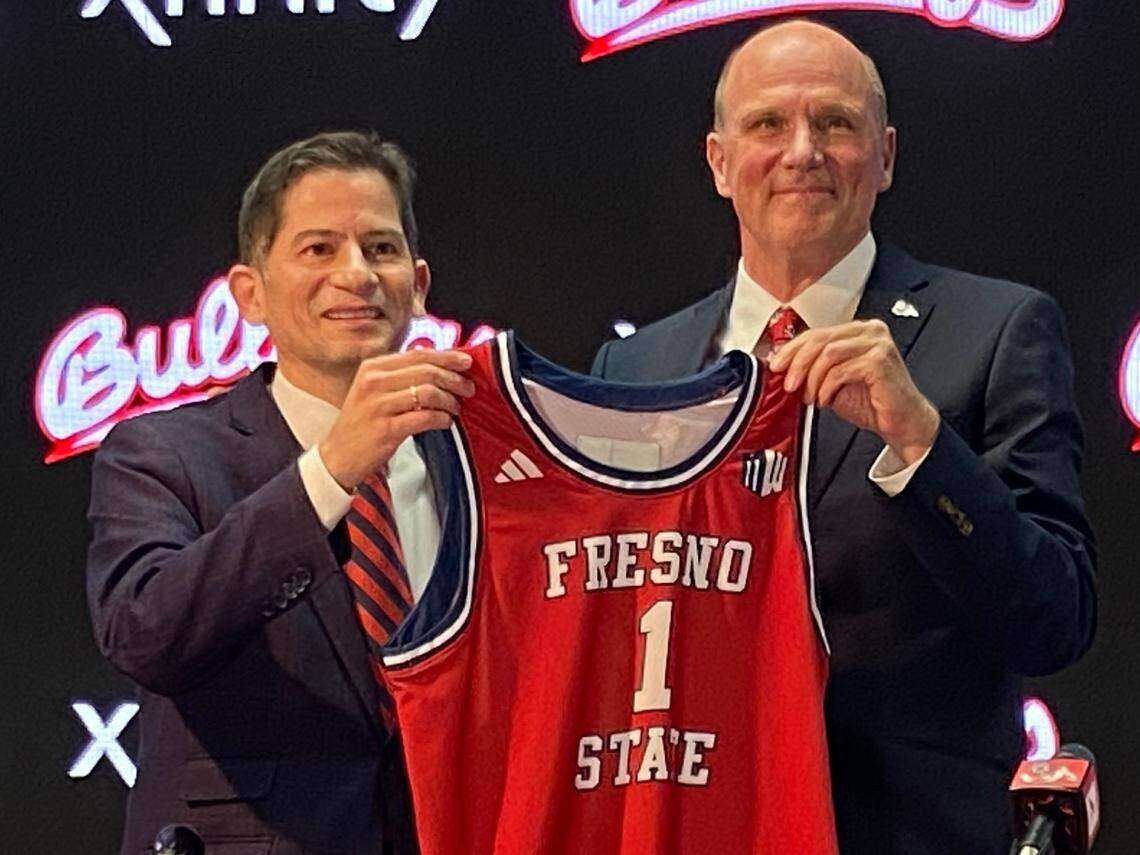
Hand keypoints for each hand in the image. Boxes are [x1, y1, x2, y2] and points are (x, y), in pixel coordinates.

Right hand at [319, 349, 475, 489]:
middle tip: (468, 388)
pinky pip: (424, 418)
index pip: (418, 355)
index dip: (447, 357)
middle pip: (426, 371)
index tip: (466, 362)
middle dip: (454, 379)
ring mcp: (378, 405)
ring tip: (455, 408)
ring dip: (449, 401)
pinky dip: (441, 419)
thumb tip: (437, 363)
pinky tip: (446, 422)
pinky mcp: (385, 429)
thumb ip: (401, 375)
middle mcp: (373, 382)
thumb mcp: (374, 390)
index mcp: (373, 368)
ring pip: (428, 393)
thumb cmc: (362, 423)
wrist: (338, 456)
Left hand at [767, 319, 939, 464]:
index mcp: (857, 331)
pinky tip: (826, 400)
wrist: (901, 422)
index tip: (776, 365)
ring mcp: (877, 343)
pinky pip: (841, 370)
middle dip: (798, 363)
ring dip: (813, 379)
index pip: (817, 333)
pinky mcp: (880, 361)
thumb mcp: (832, 382)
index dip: (792, 349)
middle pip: (820, 339)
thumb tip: (782, 366)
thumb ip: (813, 369)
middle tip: (788, 384)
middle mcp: (869, 331)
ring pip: (828, 354)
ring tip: (811, 397)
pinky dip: (827, 388)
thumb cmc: (871, 402)